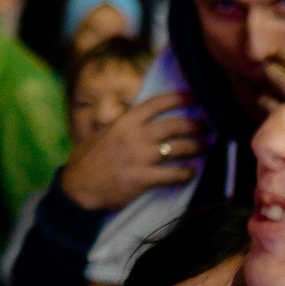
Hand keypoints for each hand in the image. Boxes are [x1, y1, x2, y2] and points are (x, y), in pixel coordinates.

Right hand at [57, 92, 206, 210]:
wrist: (78, 188)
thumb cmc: (87, 160)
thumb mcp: (100, 134)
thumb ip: (118, 125)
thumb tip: (129, 115)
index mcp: (123, 123)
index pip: (155, 104)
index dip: (177, 99)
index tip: (193, 97)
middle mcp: (134, 137)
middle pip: (172, 125)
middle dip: (193, 124)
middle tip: (206, 126)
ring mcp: (140, 158)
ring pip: (178, 148)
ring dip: (195, 147)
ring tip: (204, 147)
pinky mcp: (144, 179)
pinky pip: (173, 174)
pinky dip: (186, 173)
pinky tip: (190, 173)